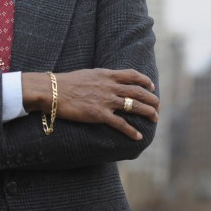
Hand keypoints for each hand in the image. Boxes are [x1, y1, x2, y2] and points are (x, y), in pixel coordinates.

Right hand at [23, 69, 157, 139]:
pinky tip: (138, 136)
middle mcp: (110, 86)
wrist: (52, 91)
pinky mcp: (99, 114)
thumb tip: (106, 80)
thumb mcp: (88, 74)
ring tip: (155, 119)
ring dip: (148, 113)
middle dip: (151, 99)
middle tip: (158, 107)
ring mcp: (106, 100)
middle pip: (138, 92)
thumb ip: (100, 78)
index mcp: (107, 75)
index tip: (152, 87)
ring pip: (134, 106)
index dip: (145, 81)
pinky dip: (131, 131)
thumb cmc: (66, 83)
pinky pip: (120, 124)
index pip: (132, 75)